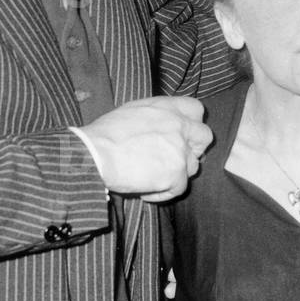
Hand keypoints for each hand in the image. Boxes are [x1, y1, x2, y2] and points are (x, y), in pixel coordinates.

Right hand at [79, 96, 212, 201]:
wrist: (95, 154)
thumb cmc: (105, 135)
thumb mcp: (133, 112)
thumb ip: (156, 117)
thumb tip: (163, 129)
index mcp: (167, 107)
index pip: (196, 109)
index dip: (192, 123)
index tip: (182, 134)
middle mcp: (179, 125)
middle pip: (204, 137)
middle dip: (193, 149)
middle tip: (175, 159)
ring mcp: (180, 150)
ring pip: (193, 166)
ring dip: (176, 173)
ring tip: (152, 177)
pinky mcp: (177, 174)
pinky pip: (179, 189)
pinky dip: (163, 193)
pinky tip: (145, 191)